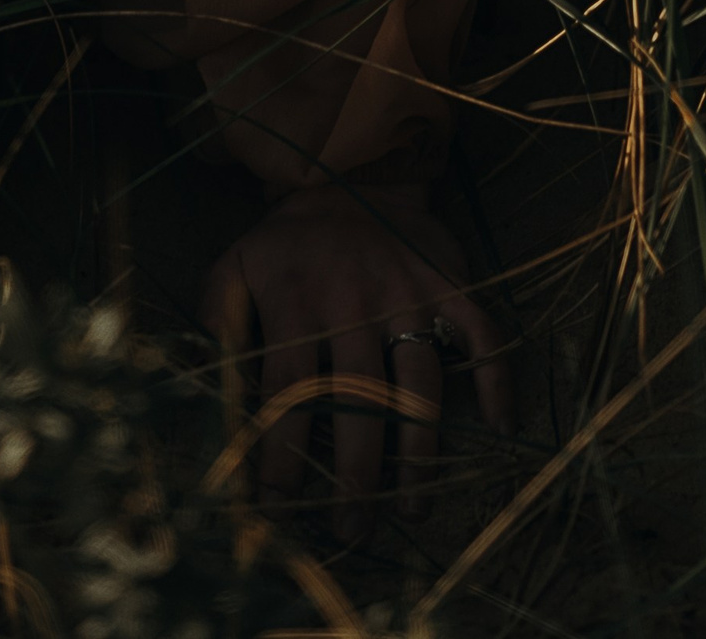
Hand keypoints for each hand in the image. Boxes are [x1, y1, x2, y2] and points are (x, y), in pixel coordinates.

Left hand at [200, 181, 510, 538]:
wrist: (347, 175)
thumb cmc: (286, 244)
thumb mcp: (235, 267)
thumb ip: (217, 323)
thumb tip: (204, 391)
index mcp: (295, 299)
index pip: (286, 390)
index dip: (280, 453)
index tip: (278, 508)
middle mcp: (354, 301)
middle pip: (358, 401)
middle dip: (355, 475)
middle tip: (351, 530)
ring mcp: (407, 293)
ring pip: (420, 384)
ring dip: (420, 453)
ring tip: (413, 510)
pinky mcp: (449, 284)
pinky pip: (482, 334)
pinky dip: (496, 377)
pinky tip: (501, 425)